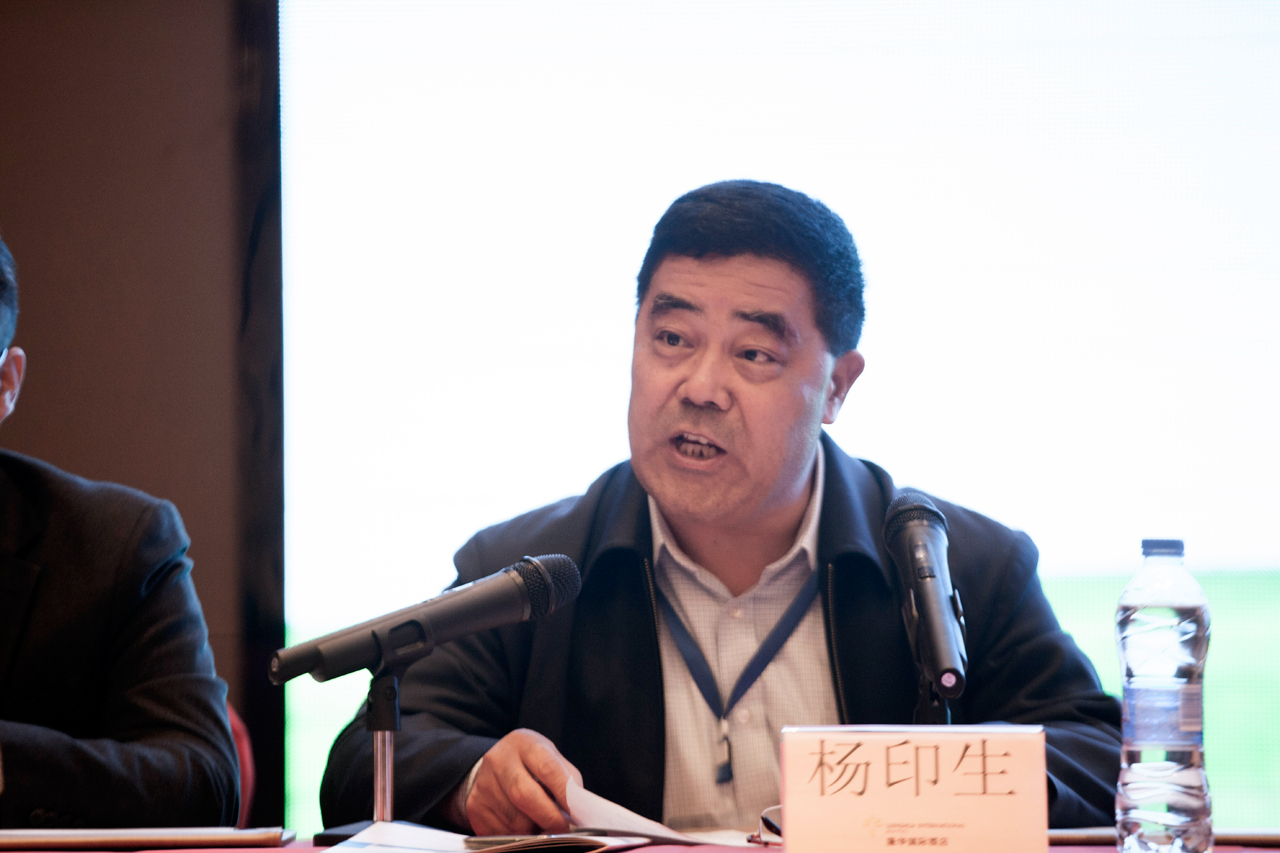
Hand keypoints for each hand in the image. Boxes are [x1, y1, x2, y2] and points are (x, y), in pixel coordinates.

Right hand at [466, 728, 583, 835]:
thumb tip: (579, 811)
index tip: (577, 812)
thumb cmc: (532, 764)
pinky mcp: (475, 806)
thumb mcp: (551, 758)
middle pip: (525, 795)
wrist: (496, 764)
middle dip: (549, 817)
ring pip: (513, 819)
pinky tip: (523, 829)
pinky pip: (499, 831)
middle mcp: (499, 760)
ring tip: (542, 826)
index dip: (564, 793)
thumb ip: (567, 780)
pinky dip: (517, 837)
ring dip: (533, 830)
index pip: (547, 767)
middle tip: (564, 830)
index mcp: (524, 743)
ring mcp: (483, 783)